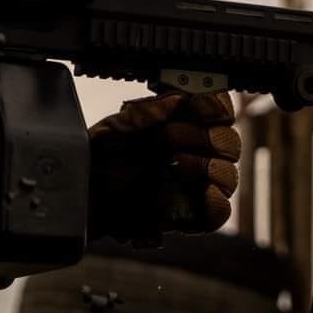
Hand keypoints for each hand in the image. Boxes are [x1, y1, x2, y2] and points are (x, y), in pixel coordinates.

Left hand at [88, 90, 240, 244]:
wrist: (82, 192)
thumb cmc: (101, 156)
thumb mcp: (121, 125)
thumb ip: (152, 112)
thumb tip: (180, 98)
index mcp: (185, 124)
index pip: (221, 111)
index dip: (216, 105)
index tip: (197, 103)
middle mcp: (197, 152)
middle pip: (229, 142)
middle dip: (204, 136)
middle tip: (169, 137)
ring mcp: (198, 184)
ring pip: (229, 174)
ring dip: (206, 165)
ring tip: (174, 164)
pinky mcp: (193, 214)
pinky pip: (220, 211)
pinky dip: (215, 201)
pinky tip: (203, 192)